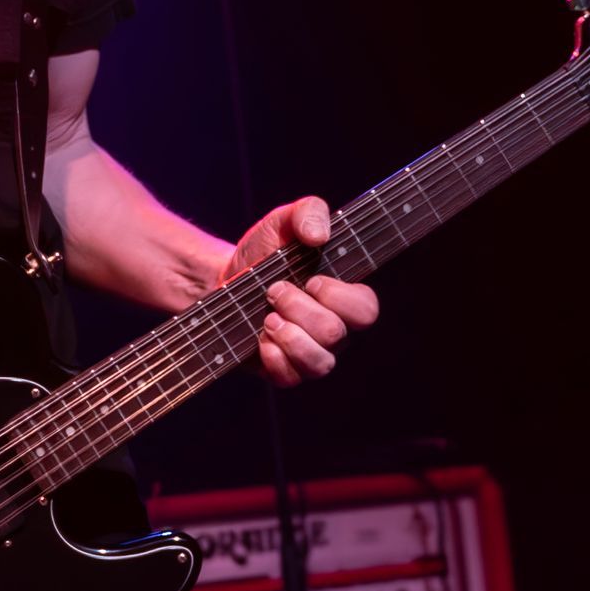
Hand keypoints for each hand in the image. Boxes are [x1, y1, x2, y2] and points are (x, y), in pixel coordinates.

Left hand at [223, 196, 378, 386]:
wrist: (223, 279)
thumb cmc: (264, 252)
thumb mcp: (283, 220)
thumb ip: (309, 212)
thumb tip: (319, 235)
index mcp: (344, 297)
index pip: (366, 310)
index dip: (338, 296)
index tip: (311, 278)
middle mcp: (334, 330)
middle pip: (335, 334)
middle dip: (299, 308)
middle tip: (274, 291)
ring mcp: (311, 354)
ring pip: (319, 363)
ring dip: (289, 335)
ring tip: (266, 317)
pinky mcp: (284, 371)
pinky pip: (290, 378)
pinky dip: (273, 357)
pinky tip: (259, 339)